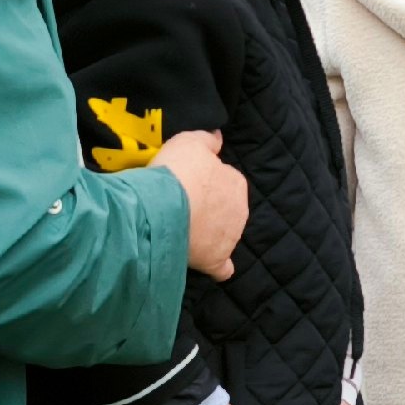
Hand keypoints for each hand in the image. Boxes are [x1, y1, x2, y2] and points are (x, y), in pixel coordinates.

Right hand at [154, 128, 247, 280]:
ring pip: (223, 236)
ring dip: (208, 234)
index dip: (205, 181)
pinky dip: (216, 266)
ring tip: (181, 229)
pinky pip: (222, 268)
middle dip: (208, 208)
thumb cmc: (178, 171)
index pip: (226, 180)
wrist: (164, 207)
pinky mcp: (216, 260)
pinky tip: (204, 263)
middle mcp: (239, 212)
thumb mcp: (190, 141)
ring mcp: (230, 238)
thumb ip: (207, 139)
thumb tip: (218, 137)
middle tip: (181, 205)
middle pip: (226, 209)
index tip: (187, 182)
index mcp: (236, 183)